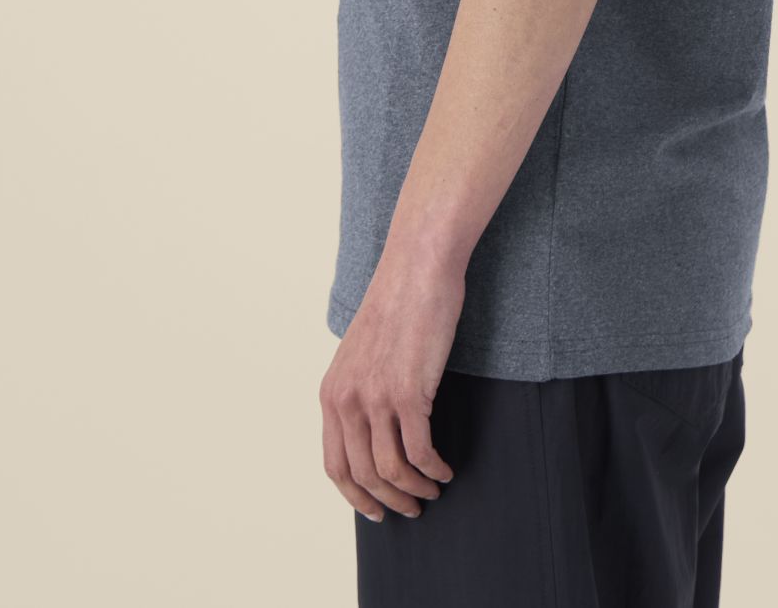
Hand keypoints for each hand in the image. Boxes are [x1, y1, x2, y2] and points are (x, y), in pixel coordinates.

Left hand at [319, 236, 463, 521]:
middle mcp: (347, 399)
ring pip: (392, 470)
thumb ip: (360, 389)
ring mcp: (376, 397)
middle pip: (363, 476)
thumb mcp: (362, 351)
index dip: (356, 496)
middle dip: (390, 500)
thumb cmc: (399, 303)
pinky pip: (420, 451)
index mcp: (332, 392)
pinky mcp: (409, 391)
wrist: (417, 266)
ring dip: (415, 488)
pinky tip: (446, 469)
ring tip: (434, 488)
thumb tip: (374, 431)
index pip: (335, 465)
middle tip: (413, 507)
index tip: (377, 510)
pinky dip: (434, 469)